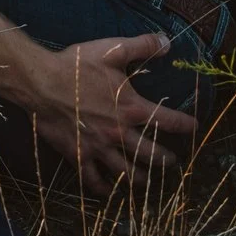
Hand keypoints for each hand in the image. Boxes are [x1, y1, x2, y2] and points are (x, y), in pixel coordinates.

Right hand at [17, 32, 198, 192]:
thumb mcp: (112, 49)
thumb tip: (169, 42)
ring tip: (147, 183)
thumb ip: (143, 45)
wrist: (41, 83)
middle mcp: (120, 133)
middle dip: (165, 160)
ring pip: (126, 173)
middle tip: (172, 163)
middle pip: (150, 154)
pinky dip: (103, 189)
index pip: (167, 120)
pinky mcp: (79, 155)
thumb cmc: (77, 65)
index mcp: (131, 108)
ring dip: (140, 179)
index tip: (194, 127)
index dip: (184, 124)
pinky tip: (109, 192)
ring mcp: (99, 148)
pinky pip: (94, 179)